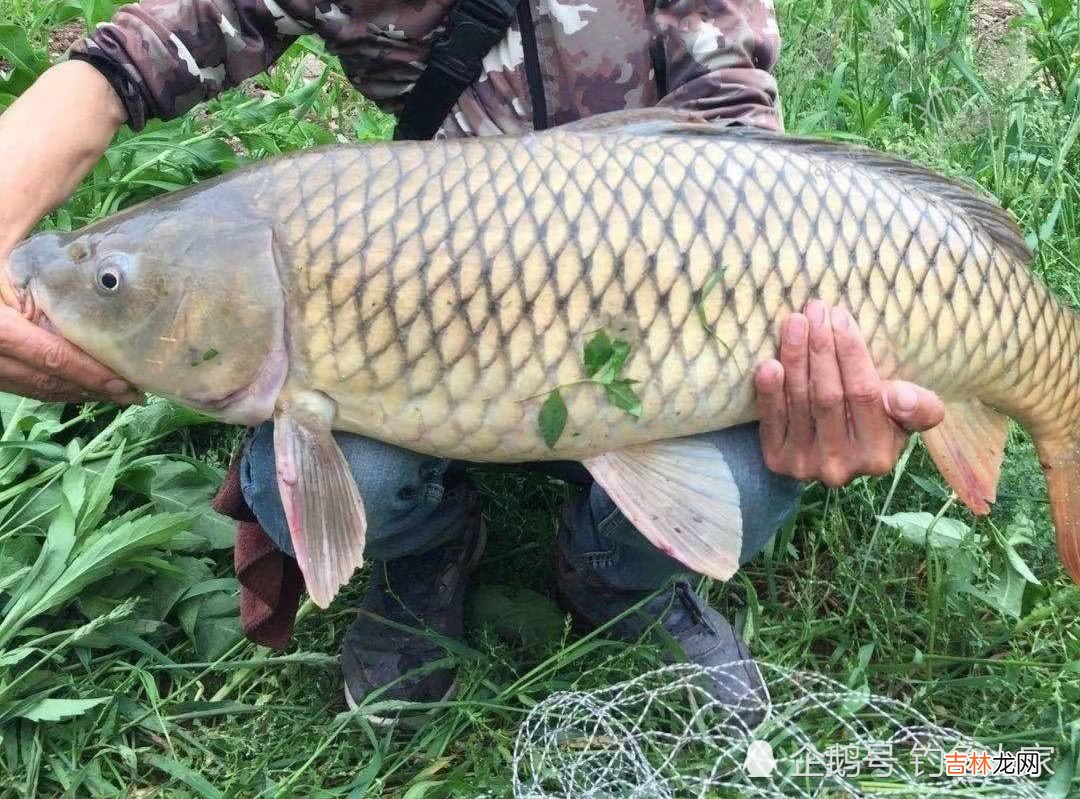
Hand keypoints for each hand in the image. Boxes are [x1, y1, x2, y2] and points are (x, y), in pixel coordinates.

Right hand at [0, 256, 141, 404]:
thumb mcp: (8, 261)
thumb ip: (32, 282)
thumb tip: (81, 286)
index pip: (51, 358)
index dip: (90, 374)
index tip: (126, 383)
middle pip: (43, 380)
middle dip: (89, 389)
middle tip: (130, 394)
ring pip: (27, 387)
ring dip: (70, 392)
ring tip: (110, 391)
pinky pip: (11, 383)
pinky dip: (44, 385)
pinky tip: (72, 384)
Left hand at [754, 300, 943, 486]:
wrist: (833, 453)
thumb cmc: (876, 422)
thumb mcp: (907, 417)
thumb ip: (919, 408)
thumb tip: (902, 397)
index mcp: (878, 455)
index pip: (864, 394)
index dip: (851, 353)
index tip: (840, 317)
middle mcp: (842, 466)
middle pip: (828, 396)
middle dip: (821, 348)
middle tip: (815, 311)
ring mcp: (806, 465)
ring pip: (800, 402)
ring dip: (794, 358)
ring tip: (794, 322)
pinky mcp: (777, 461)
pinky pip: (772, 420)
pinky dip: (769, 391)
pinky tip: (768, 364)